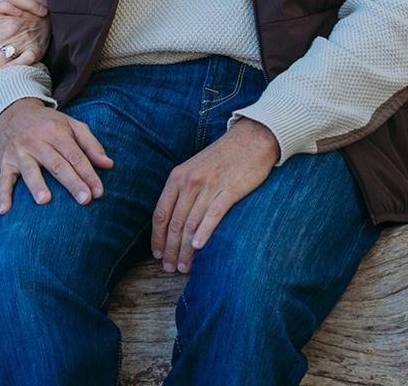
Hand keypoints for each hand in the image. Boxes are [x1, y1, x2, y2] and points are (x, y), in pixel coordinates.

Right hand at [0, 99, 112, 213]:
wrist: (15, 112)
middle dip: (72, 182)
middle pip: (56, 164)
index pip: (75, 155)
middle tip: (85, 200)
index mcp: (56, 132)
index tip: (99, 192)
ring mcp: (20, 152)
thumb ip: (91, 144)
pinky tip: (6, 210)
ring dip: (37, 185)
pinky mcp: (5, 162)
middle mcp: (37, 141)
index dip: (88, 174)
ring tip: (45, 201)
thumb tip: (109, 165)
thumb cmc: (49, 124)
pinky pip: (4, 179)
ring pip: (29, 170)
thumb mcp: (72, 125)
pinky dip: (3, 194)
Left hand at [151, 117, 277, 272]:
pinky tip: (199, 247)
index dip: (157, 237)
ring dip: (185, 250)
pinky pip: (213, 214)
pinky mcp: (230, 190)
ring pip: (191, 224)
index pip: (161, 213)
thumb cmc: (222, 157)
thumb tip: (173, 219)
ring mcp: (210, 186)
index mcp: (178, 177)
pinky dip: (204, 232)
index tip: (157, 254)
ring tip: (184, 267)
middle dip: (170, 249)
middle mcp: (190, 182)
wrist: (251, 139)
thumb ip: (182, 190)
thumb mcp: (194, 168)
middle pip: (174, 223)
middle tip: (169, 269)